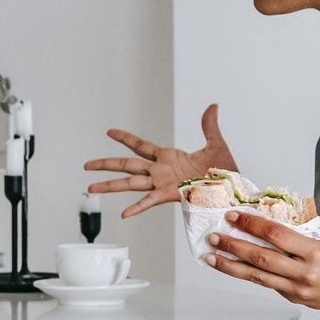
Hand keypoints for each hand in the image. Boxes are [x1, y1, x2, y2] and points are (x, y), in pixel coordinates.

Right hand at [84, 103, 237, 218]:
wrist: (233, 191)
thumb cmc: (225, 173)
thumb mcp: (216, 144)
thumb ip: (209, 125)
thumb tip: (212, 106)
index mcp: (168, 158)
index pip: (140, 146)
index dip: (124, 138)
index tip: (109, 132)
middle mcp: (160, 171)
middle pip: (126, 165)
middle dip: (106, 164)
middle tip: (86, 165)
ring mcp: (162, 184)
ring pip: (130, 183)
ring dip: (110, 185)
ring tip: (91, 188)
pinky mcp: (170, 195)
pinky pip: (149, 201)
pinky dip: (136, 208)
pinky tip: (123, 214)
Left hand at [205, 211, 319, 314]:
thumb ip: (298, 228)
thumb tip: (267, 212)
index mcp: (314, 252)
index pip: (276, 235)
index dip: (252, 225)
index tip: (234, 216)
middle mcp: (304, 272)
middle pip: (261, 258)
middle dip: (233, 246)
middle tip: (214, 236)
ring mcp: (297, 289)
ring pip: (256, 276)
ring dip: (229, 265)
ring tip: (210, 256)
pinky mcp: (292, 299)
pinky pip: (266, 285)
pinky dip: (247, 274)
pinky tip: (232, 266)